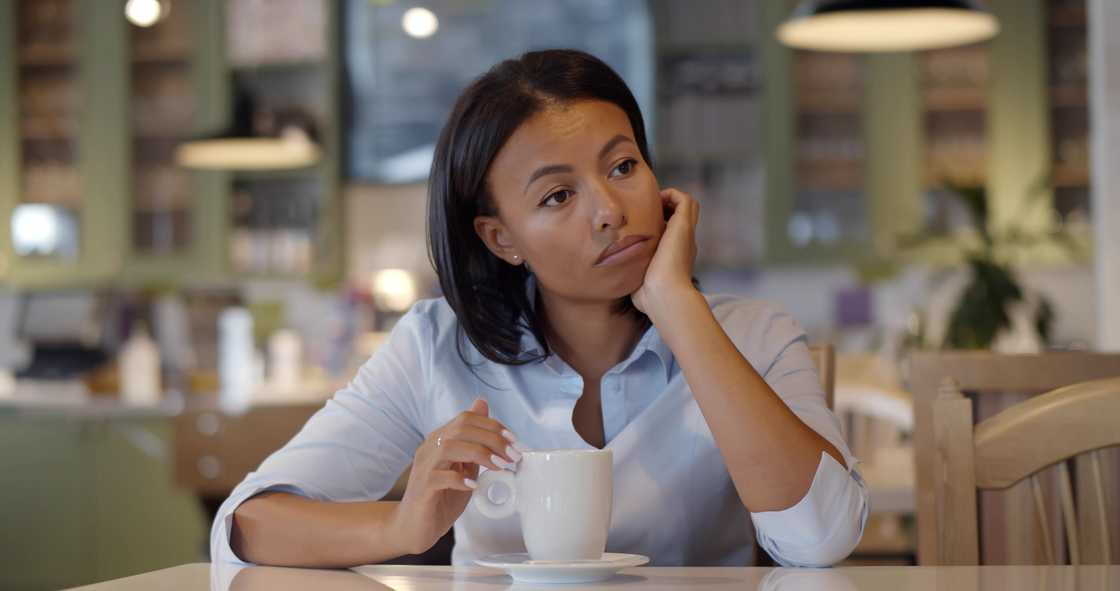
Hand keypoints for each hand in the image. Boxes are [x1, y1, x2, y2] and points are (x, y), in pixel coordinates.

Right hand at [392, 399, 520, 554]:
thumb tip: (484, 407)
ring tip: (499, 466)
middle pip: (460, 428)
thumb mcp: (464, 466)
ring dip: (480, 454)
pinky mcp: (422, 487)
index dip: (492, 425)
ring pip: (449, 447)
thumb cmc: (441, 497)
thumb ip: (475, 442)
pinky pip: (439, 476)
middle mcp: (430, 448)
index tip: (513, 441)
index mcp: (440, 440)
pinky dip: (460, 479)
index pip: (466, 419)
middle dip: (492, 438)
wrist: (414, 527)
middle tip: (512, 455)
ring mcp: (424, 467)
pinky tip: (474, 485)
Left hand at [631, 188, 699, 317]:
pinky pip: (685, 199)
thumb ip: (631, 275)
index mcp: (675, 254)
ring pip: (687, 205)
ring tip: (652, 204)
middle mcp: (683, 242)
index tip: (640, 224)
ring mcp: (686, 234)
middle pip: (683, 215)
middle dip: (665, 207)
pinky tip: (655, 202)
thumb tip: (614, 278)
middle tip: (647, 210)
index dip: (658, 222)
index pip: (671, 231)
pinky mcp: (684, 226)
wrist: (664, 296)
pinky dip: (671, 194)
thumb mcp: (639, 282)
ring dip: (670, 198)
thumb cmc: (649, 297)